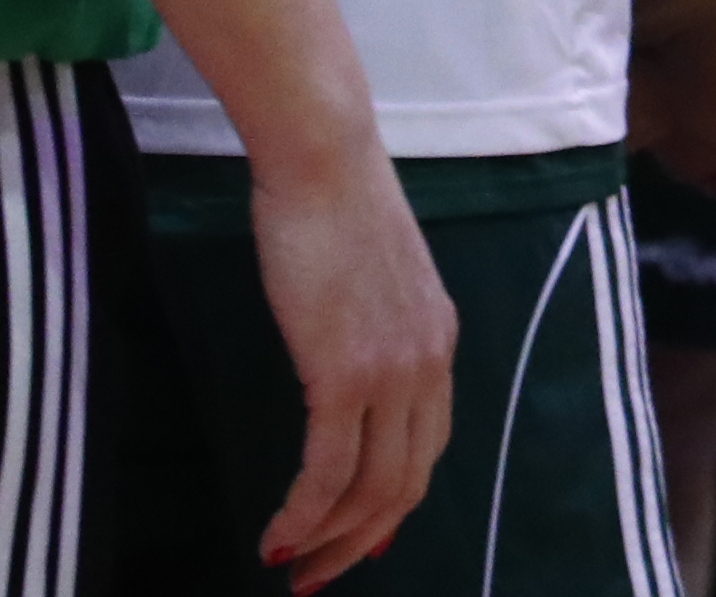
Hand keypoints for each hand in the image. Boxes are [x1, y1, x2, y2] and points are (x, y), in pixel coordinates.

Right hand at [244, 142, 457, 588]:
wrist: (324, 159)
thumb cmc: (332, 206)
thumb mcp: (373, 276)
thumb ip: (374, 327)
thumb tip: (348, 369)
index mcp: (438, 340)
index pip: (428, 446)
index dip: (392, 501)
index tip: (356, 536)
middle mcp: (428, 362)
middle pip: (406, 481)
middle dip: (360, 538)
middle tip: (316, 573)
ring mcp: (392, 369)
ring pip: (370, 487)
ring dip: (327, 538)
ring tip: (288, 563)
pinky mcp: (345, 371)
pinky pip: (329, 467)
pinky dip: (303, 510)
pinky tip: (277, 532)